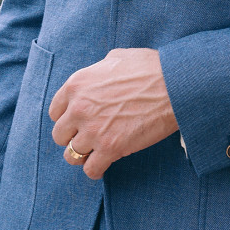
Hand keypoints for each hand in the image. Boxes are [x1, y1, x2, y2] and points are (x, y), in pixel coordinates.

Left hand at [49, 48, 178, 179]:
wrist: (174, 85)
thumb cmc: (150, 68)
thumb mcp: (115, 58)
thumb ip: (98, 71)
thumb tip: (98, 77)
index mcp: (76, 85)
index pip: (55, 112)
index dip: (67, 119)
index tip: (78, 123)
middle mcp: (78, 109)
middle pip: (60, 136)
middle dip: (73, 138)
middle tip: (88, 138)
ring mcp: (93, 130)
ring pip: (71, 155)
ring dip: (82, 156)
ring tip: (94, 154)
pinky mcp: (111, 148)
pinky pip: (91, 169)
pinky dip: (96, 170)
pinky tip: (103, 166)